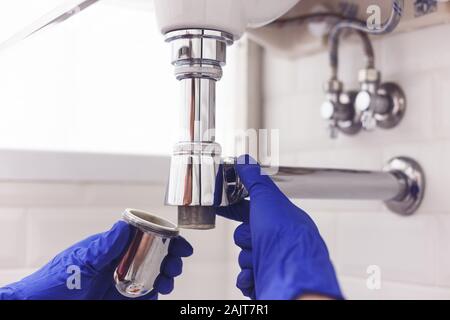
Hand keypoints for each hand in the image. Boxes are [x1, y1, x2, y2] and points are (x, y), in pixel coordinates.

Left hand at [0, 221, 192, 299]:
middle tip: (175, 266)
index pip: (145, 237)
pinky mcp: (122, 301)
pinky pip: (145, 297)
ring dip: (166, 278)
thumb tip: (124, 225)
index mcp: (114, 247)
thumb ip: (105, 246)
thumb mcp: (82, 261)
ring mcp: (122, 282)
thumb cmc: (56, 281)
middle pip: (155, 257)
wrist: (41, 307)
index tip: (180, 243)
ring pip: (153, 277)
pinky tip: (156, 295)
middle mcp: (121, 263)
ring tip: (167, 283)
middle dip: (171, 259)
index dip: (165, 238)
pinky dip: (154, 295)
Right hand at [217, 155, 342, 299]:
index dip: (236, 209)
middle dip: (246, 239)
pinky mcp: (267, 282)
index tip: (221, 207)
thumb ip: (254, 180)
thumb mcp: (267, 199)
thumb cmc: (286, 238)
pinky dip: (248, 278)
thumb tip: (245, 160)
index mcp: (281, 221)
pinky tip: (256, 276)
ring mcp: (273, 263)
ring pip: (244, 257)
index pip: (253, 210)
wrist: (293, 277)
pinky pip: (245, 278)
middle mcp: (279, 242)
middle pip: (245, 235)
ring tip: (260, 260)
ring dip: (248, 259)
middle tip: (256, 239)